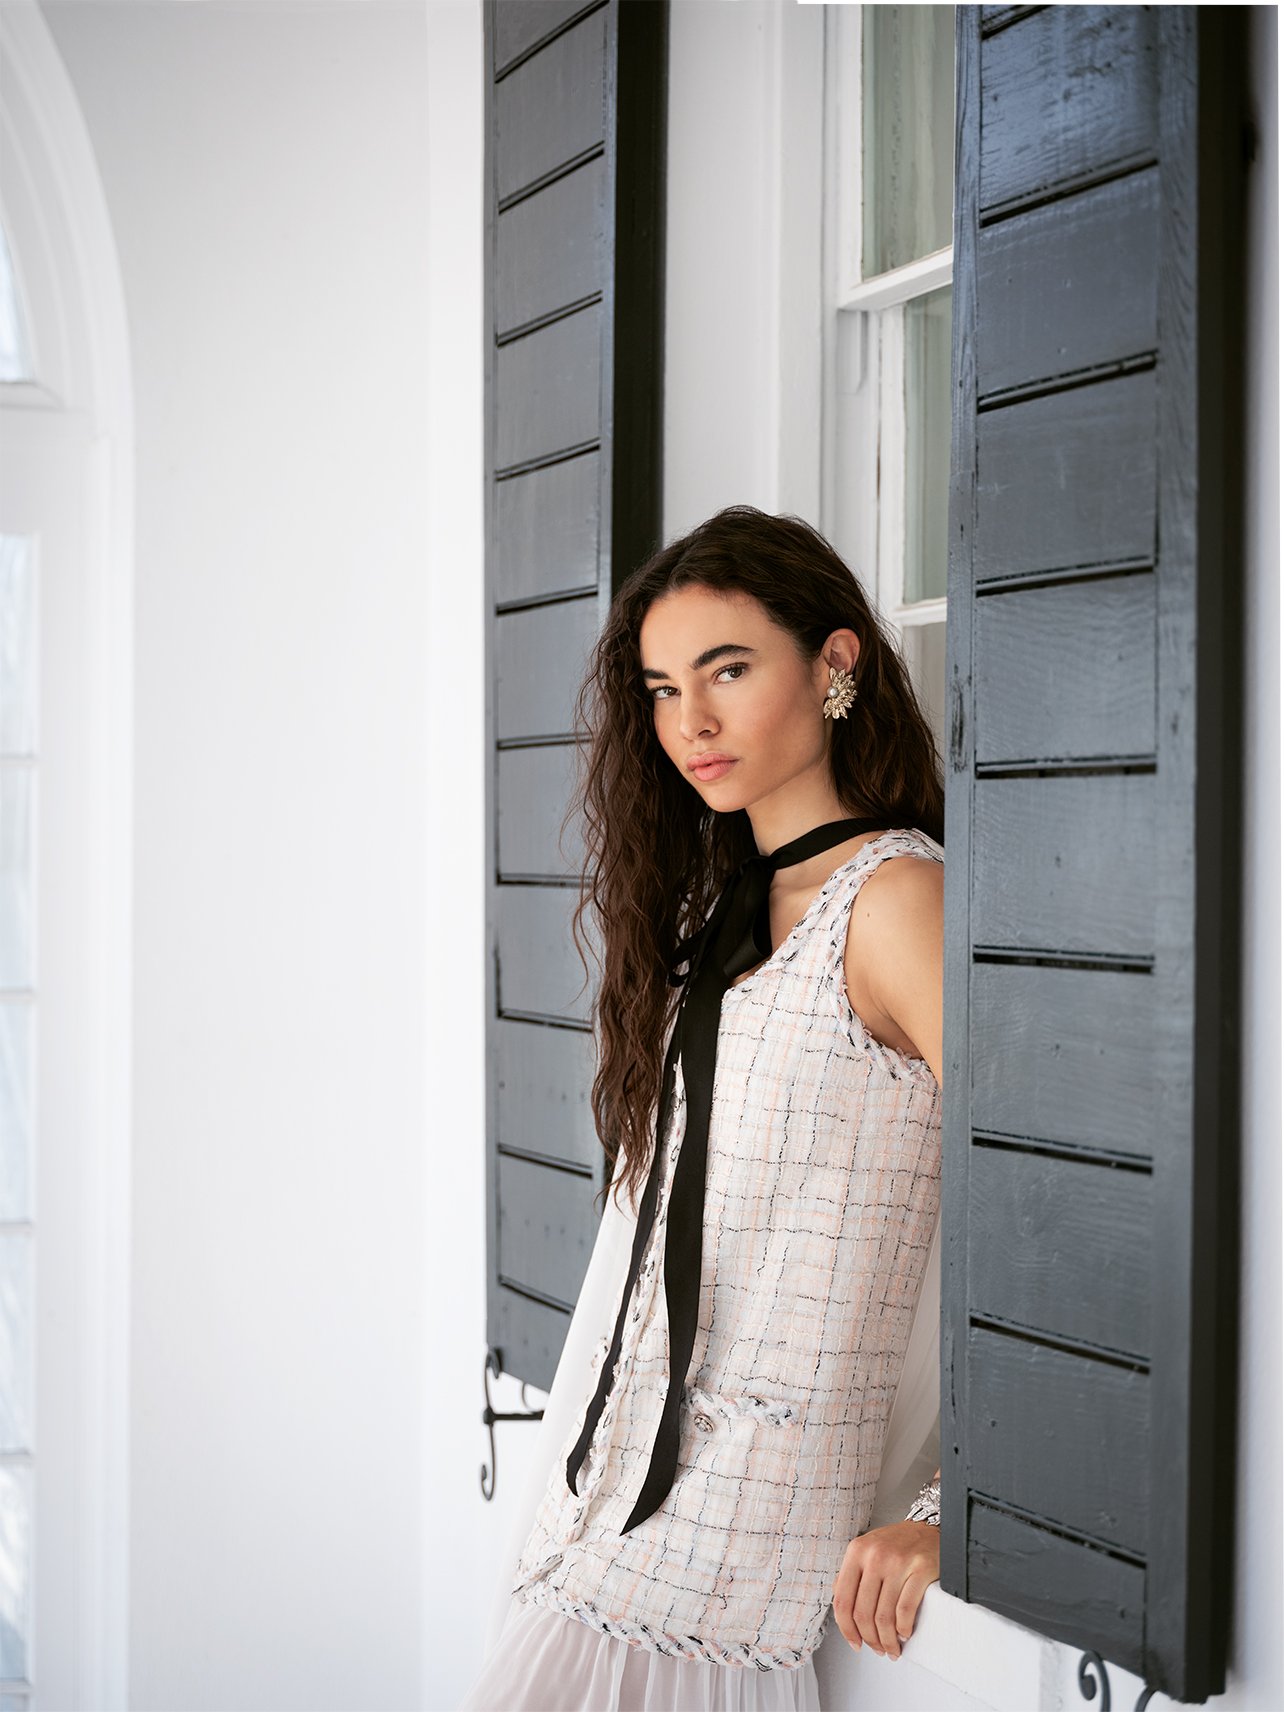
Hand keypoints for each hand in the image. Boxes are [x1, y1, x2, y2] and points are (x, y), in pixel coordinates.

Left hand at [831, 1519, 939, 1659]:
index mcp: (856, 1552)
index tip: (854, 1642)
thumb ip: (851, 1576)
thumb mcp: (866, 1551)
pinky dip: (903, 1629)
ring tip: (892, 1647)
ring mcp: (898, 1562)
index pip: (842, 1600)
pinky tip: (904, 1633)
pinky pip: (906, 1610)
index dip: (847, 1629)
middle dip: (870, 1639)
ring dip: (888, 1640)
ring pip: (884, 1616)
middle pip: (863, 1613)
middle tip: (877, 1649)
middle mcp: (875, 1556)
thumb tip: (842, 1611)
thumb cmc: (898, 1543)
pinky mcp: (921, 1569)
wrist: (928, 1528)